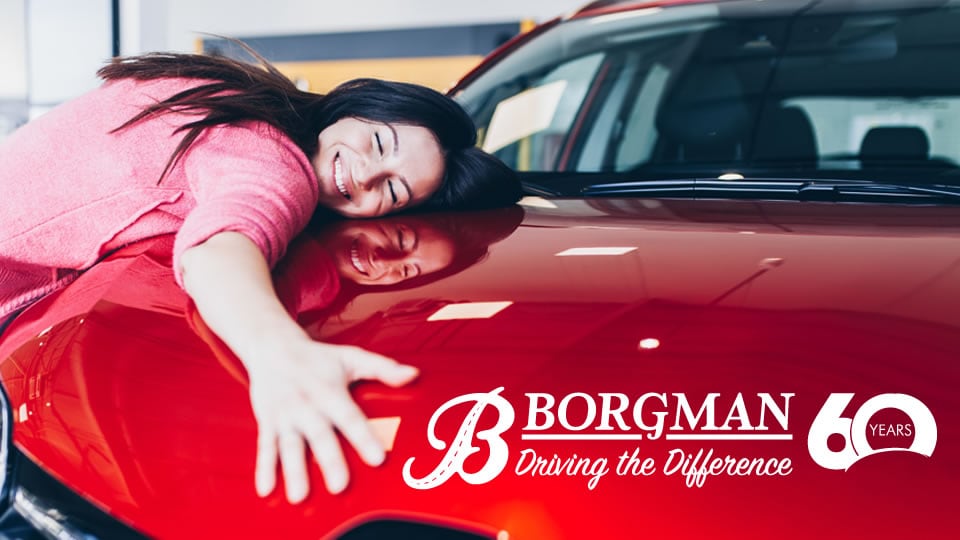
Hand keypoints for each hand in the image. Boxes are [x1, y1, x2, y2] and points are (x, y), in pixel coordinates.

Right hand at [246, 338, 417, 502]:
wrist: (272, 346)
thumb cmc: (318, 357)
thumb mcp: (351, 357)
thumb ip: (383, 368)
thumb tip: (414, 374)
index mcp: (330, 391)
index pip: (350, 417)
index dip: (364, 438)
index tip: (377, 459)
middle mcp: (306, 405)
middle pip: (320, 436)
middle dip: (330, 461)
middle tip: (340, 486)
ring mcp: (285, 416)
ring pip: (289, 447)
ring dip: (294, 471)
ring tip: (299, 496)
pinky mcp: (268, 422)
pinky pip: (265, 447)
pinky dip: (263, 469)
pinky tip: (265, 490)